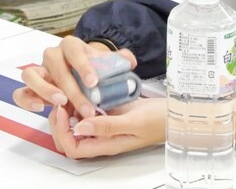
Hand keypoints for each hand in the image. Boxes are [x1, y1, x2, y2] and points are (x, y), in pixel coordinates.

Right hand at [13, 36, 136, 120]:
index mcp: (71, 46)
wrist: (81, 74)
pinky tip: (40, 108)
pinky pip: (21, 91)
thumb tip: (129, 61)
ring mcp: (39, 71)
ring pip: (31, 74)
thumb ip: (119, 61)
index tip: (94, 83)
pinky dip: (27, 99)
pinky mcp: (31, 88)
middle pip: (55, 66)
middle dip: (71, 88)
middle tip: (85, 106)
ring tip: (61, 104)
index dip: (82, 66)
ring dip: (45, 89)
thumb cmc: (94, 69)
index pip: (74, 51)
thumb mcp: (108, 63)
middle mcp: (52, 55)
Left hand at [48, 97, 165, 158]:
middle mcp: (102, 137)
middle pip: (69, 138)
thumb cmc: (159, 121)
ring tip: (70, 91)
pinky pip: (88, 110)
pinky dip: (81, 100)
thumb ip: (107, 126)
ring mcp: (104, 125)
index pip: (72, 148)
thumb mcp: (133, 122)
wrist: (175, 112)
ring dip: (69, 109)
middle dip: (59, 122)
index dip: (62, 131)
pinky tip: (84, 88)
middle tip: (62, 101)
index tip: (64, 110)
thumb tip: (79, 127)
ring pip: (76, 123)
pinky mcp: (108, 112)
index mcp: (106, 145)